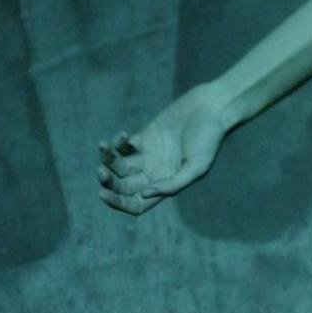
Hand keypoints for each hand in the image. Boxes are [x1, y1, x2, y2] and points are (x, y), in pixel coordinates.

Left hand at [97, 83, 230, 214]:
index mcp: (166, 185)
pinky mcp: (143, 138)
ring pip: (118, 166)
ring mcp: (148, 156)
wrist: (210, 109)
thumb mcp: (197, 166)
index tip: (104, 194)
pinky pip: (122, 146)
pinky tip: (122, 136)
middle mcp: (155, 174)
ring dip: (106, 159)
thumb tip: (144, 194)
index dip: (118, 203)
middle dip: (108, 181)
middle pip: (123, 186)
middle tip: (101, 171)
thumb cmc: (209, 138)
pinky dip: (116, 143)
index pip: (137, 203)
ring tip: (104, 147)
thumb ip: (173, 184)